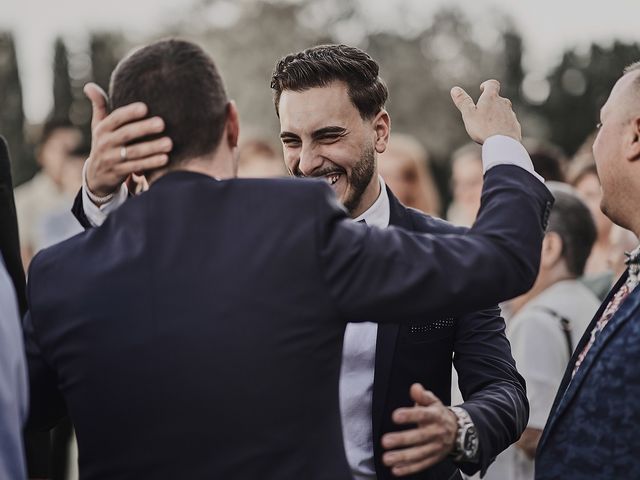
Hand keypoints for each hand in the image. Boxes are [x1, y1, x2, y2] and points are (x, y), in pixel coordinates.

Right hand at [84, 82, 171, 196]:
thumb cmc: (104, 144)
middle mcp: (105, 143)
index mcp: (102, 129)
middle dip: (144, 129)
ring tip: (169, 143)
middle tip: (162, 123)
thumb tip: (89, 85)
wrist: (96, 176)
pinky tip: (165, 159)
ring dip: (152, 148)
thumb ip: (99, 105)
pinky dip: (150, 163)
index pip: (115, 118)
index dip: (129, 113)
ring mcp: (111, 159)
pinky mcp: (118, 173)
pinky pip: (136, 167)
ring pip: (133, 153)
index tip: (145, 107)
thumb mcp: (99, 126)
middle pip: (126, 134)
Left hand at [381, 384, 457, 476]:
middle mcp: (436, 432)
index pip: (423, 415)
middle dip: (402, 440)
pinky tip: (396, 469)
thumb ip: (423, 395)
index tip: (395, 416)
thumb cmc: (439, 415)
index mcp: (436, 416)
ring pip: (419, 454)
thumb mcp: (433, 402)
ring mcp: (436, 447)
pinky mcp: (434, 458)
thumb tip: (415, 388)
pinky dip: (409, 468)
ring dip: (402, 457)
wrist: (459, 431)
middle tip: (385, 441)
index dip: (410, 415)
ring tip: (387, 458)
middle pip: (419, 437)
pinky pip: (422, 464)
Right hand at [450, 79, 520, 143]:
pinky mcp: (515, 126)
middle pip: (498, 99)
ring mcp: (511, 115)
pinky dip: (503, 126)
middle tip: (482, 112)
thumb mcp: (469, 114)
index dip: (487, 85)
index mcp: (491, 98)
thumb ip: (463, 101)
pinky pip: (508, 123)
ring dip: (497, 115)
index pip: (492, 84)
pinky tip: (497, 135)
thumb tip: (454, 89)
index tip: (482, 89)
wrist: (503, 143)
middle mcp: (504, 103)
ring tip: (488, 126)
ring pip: (504, 112)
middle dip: (491, 104)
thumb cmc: (484, 128)